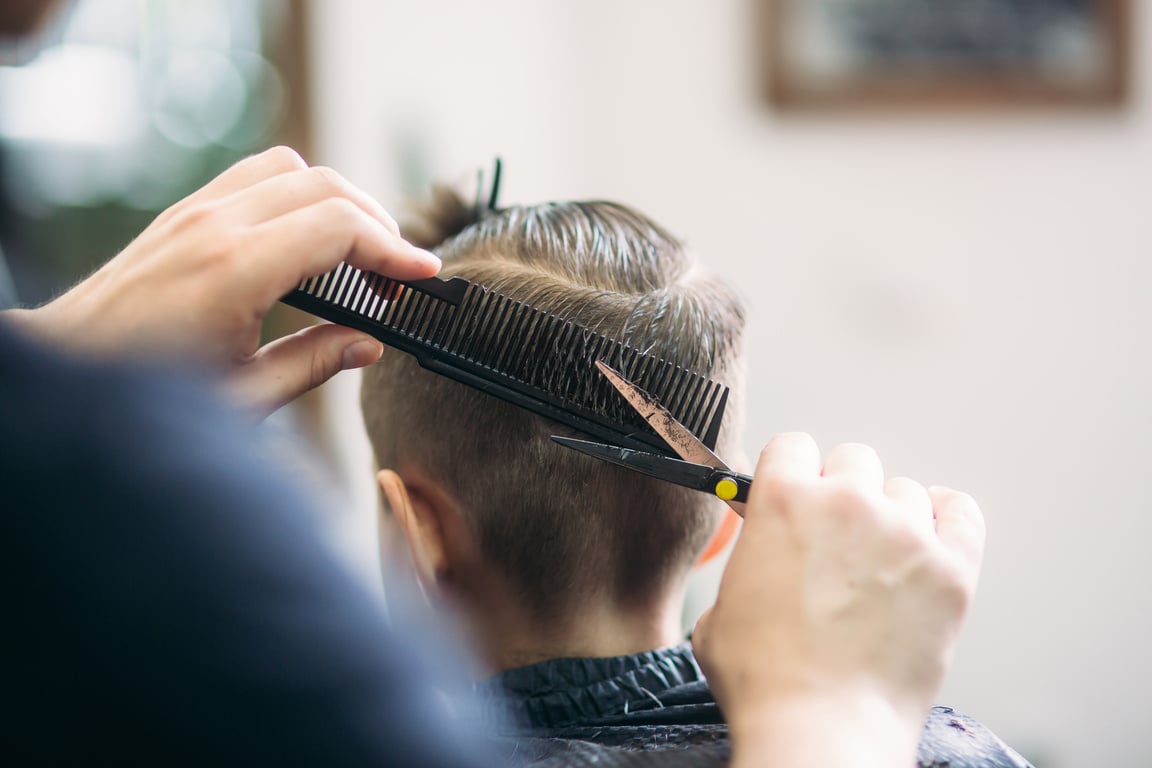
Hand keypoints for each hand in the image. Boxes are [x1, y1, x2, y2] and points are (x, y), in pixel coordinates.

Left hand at [8, 146, 440, 414]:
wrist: (63, 367)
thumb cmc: (143, 392)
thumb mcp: (241, 397)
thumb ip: (314, 363)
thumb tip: (371, 344)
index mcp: (234, 271)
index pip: (339, 227)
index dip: (394, 250)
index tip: (425, 276)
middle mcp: (215, 226)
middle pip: (325, 186)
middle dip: (377, 224)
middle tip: (397, 277)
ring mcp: (195, 212)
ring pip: (292, 169)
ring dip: (338, 201)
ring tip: (358, 254)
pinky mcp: (184, 213)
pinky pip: (257, 177)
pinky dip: (299, 196)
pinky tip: (308, 243)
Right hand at [693, 433, 984, 767]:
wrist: (820, 729)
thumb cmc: (764, 678)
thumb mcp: (720, 605)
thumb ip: (747, 559)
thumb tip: (763, 550)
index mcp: (782, 499)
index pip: (793, 446)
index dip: (792, 475)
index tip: (797, 498)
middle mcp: (846, 501)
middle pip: (853, 460)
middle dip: (842, 493)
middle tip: (837, 541)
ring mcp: (904, 532)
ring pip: (904, 490)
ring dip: (891, 517)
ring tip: (880, 564)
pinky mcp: (951, 569)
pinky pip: (960, 511)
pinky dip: (946, 519)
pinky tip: (929, 544)